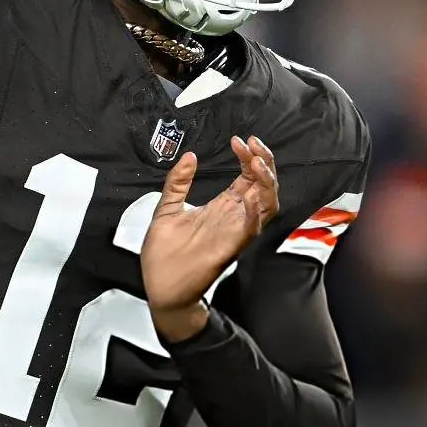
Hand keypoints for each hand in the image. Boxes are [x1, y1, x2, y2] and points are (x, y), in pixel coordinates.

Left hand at [141, 136, 278, 340]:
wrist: (159, 286)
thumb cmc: (164, 254)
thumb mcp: (166, 208)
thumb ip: (178, 182)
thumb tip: (190, 156)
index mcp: (222, 207)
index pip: (247, 176)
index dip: (249, 156)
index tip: (238, 140)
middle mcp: (233, 217)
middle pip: (264, 186)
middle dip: (264, 161)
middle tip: (253, 144)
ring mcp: (234, 231)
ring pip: (267, 204)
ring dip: (266, 182)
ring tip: (256, 162)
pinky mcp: (230, 247)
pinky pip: (251, 229)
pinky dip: (255, 212)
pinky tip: (249, 196)